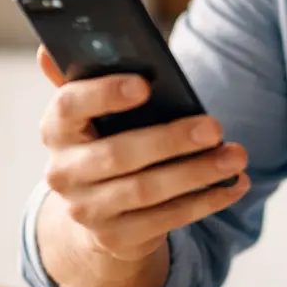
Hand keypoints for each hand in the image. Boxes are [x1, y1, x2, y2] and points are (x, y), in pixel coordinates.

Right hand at [36, 46, 250, 262]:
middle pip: (118, 154)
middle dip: (171, 140)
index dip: (104, 94)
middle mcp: (63, 173)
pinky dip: (205, 202)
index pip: (68, 106)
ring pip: (147, 191)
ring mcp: (87, 210)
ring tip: (236, 156)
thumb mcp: (92, 111)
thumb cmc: (103, 139)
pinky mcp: (115, 239)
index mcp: (56, 129)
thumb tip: (50, 47)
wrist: (94, 207)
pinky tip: (234, 185)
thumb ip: (83, 77)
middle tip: (214, 127)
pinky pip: (166, 221)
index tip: (145, 84)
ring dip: (198, 173)